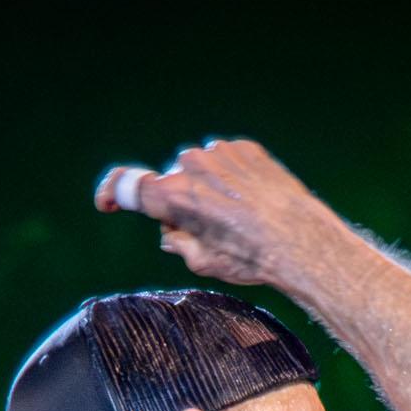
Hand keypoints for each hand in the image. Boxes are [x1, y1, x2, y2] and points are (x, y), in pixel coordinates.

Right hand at [94, 139, 342, 289]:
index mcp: (173, 196)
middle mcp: (191, 166)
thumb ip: (177, 240)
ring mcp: (218, 153)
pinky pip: (227, 161)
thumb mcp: (202, 262)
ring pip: (201, 171)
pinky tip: (251, 201)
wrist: (302, 240)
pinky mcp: (244, 148)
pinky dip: (232, 178)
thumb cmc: (251, 257)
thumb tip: (171, 231)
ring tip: (238, 217)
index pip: (126, 186)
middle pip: (171, 183)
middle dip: (181, 203)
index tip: (108, 203)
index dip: (112, 193)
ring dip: (209, 189)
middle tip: (208, 230)